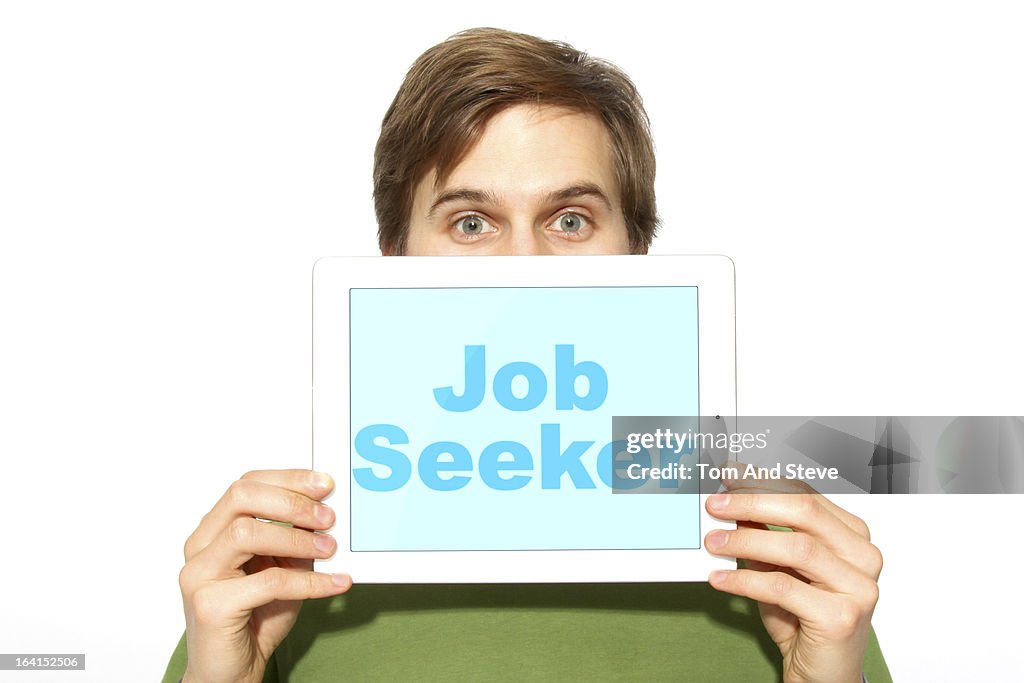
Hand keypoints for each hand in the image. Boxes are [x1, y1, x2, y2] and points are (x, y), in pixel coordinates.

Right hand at [178, 469, 351, 682]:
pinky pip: (267, 581)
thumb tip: (327, 511)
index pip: (246, 485)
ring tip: (330, 548)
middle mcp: (200, 548)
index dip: (287, 479)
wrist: (229, 673)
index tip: (324, 483)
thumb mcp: (282, 568)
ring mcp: (199, 575)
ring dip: (297, 537)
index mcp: (212, 531)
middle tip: (328, 516)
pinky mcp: (210, 606)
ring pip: (247, 532)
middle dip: (291, 501)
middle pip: (241, 497)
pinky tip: (333, 583)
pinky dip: (307, 580)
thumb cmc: (254, 618)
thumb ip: (295, 539)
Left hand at [704, 468, 881, 682]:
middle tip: (715, 505)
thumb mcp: (779, 568)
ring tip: (713, 541)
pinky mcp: (842, 617)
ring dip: (746, 540)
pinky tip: (720, 578)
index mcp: (854, 536)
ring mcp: (858, 588)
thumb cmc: (804, 620)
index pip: (807, 495)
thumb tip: (733, 500)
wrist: (824, 676)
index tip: (729, 475)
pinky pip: (783, 588)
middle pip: (805, 512)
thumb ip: (764, 534)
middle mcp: (864, 557)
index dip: (764, 482)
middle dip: (753, 502)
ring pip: (796, 548)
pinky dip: (746, 579)